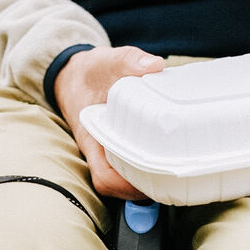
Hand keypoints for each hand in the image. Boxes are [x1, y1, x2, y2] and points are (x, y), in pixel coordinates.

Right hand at [54, 45, 164, 198]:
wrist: (74, 75)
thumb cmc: (89, 72)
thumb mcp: (105, 60)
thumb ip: (128, 61)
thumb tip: (154, 65)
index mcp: (91, 136)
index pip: (104, 176)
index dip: (126, 186)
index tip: (150, 180)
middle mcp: (99, 150)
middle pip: (118, 186)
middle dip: (144, 188)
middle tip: (175, 180)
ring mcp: (108, 150)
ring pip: (124, 180)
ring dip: (147, 182)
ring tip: (175, 175)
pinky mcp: (118, 146)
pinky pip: (130, 166)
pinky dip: (147, 168)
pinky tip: (167, 158)